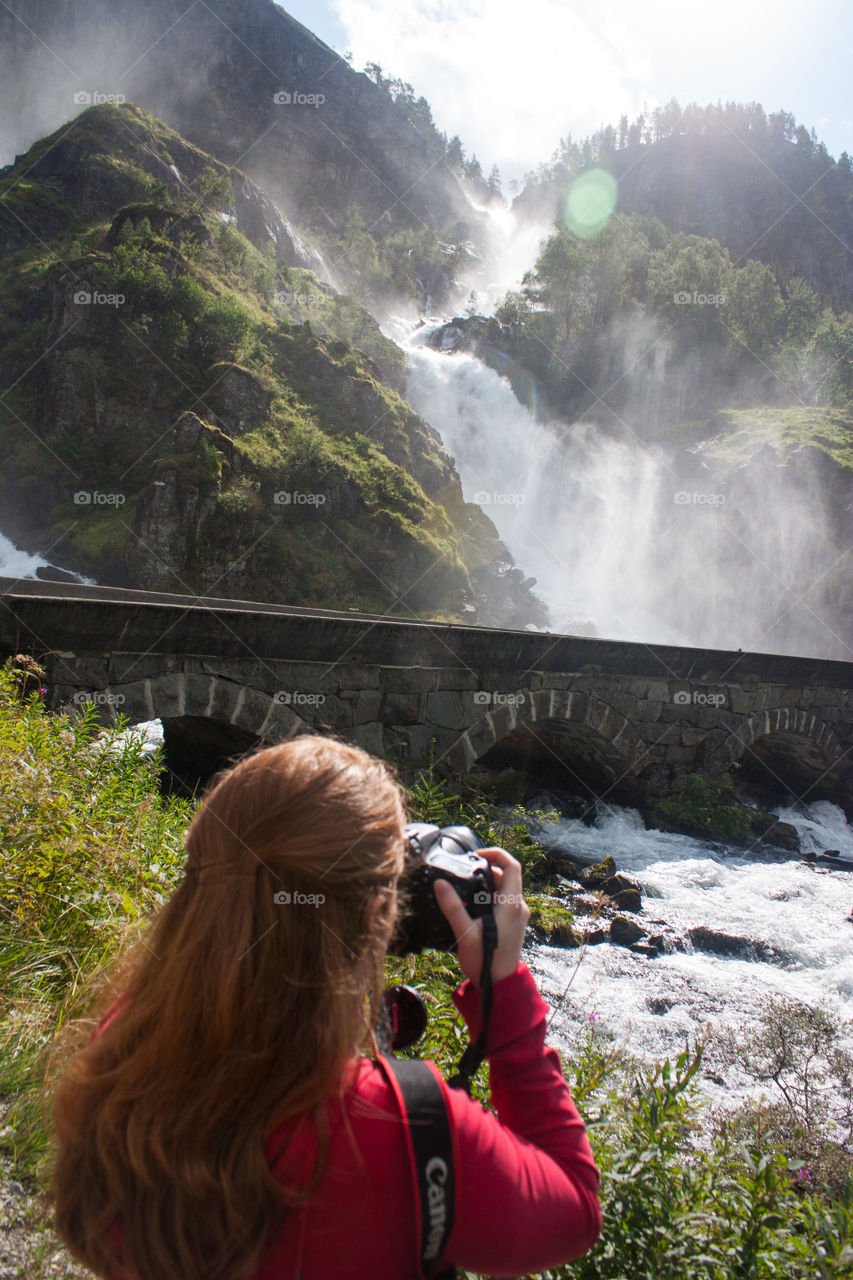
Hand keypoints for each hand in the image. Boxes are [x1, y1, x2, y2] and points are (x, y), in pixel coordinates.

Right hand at [433, 847, 529, 987]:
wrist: (499, 985)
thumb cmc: (485, 962)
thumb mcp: (465, 932)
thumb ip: (452, 906)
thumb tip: (440, 884)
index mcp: (512, 905)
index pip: (512, 866)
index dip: (496, 854)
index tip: (476, 855)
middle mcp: (518, 907)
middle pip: (506, 876)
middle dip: (485, 871)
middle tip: (464, 874)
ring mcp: (517, 916)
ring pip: (504, 889)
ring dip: (486, 885)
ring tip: (464, 890)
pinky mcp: (512, 924)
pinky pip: (503, 901)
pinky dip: (489, 897)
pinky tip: (471, 906)